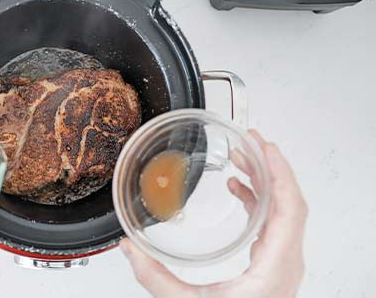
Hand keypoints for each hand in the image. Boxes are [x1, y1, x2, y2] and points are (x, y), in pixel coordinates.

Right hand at [121, 130, 307, 297]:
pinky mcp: (274, 265)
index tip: (264, 146)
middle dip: (269, 167)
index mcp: (274, 268)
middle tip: (249, 141)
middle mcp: (285, 263)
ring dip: (264, 182)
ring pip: (284, 211)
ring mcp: (282, 264)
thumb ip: (154, 278)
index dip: (279, 172)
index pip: (289, 208)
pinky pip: (275, 223)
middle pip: (289, 203)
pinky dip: (259, 201)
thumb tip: (128, 249)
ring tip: (241, 159)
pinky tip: (240, 190)